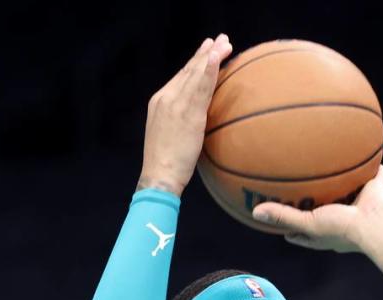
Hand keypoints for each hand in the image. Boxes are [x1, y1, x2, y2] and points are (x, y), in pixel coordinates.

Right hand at [138, 34, 232, 196]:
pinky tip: (217, 59)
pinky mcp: (185, 113)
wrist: (159, 176)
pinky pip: (199, 88)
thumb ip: (185, 123)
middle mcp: (165, 98)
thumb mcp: (175, 137)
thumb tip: (200, 121)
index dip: (196, 64)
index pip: (181, 78)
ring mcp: (174, 104)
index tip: (208, 51)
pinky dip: (208, 71)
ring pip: (194, 75)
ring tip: (224, 44)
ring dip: (210, 57)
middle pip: (188, 71)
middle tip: (220, 39)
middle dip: (205, 54)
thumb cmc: (169, 164)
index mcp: (161, 102)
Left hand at [251, 166, 382, 253]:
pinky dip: (368, 165)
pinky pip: (370, 174)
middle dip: (312, 199)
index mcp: (325, 231)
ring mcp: (358, 204)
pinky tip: (359, 146)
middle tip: (296, 187)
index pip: (301, 231)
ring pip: (344, 189)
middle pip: (322, 208)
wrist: (377, 223)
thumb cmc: (343, 228)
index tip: (275, 216)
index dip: (287, 227)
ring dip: (339, 180)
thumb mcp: (309, 223)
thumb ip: (284, 216)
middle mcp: (341, 218)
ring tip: (327, 163)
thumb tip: (254, 212)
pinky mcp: (373, 190)